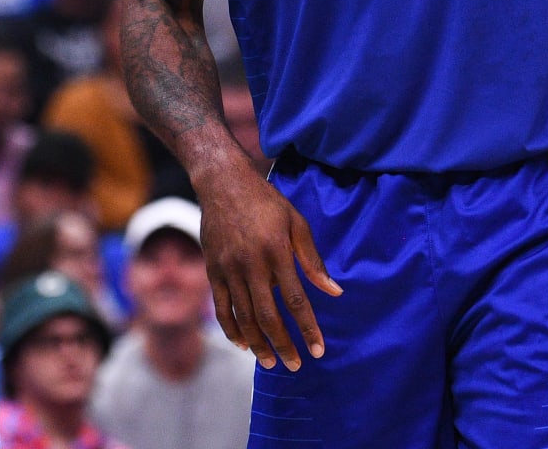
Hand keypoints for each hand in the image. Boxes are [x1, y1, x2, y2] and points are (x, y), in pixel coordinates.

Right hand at [197, 158, 341, 370]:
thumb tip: (334, 291)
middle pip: (268, 316)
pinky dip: (232, 329)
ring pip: (244, 317)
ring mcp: (228, 269)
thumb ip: (313, 259)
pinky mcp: (212, 270)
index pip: (296, 300)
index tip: (318, 349)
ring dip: (259, 344)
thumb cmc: (266, 202)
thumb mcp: (296, 222)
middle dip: (283, 345)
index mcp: (276, 252)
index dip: (308, 328)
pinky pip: (222, 308)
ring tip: (271, 363)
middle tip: (296, 365)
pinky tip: (243, 344)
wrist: (222, 183)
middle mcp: (251, 264)